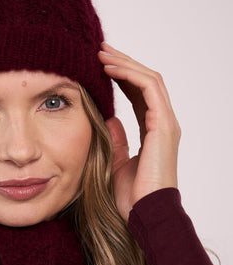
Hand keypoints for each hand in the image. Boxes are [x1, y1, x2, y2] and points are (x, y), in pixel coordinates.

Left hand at [98, 43, 180, 222]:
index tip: (98, 65)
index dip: (120, 77)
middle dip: (122, 63)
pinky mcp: (163, 125)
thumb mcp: (116, 161)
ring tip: (101, 53)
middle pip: (145, 81)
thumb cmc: (131, 197)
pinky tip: (110, 69)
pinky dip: (130, 75)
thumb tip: (108, 120)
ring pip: (149, 79)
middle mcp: (163, 123)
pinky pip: (149, 89)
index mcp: (153, 130)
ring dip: (124, 63)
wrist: (144, 214)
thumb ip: (115, 139)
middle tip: (99, 49)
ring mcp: (166, 123)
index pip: (138, 94)